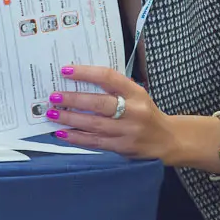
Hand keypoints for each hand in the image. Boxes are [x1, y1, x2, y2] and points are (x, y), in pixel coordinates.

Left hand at [45, 65, 219, 170]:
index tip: (66, 71)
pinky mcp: (122, 148)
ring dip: (69, 119)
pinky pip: (95, 142)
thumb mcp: (137, 94)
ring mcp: (128, 131)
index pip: (108, 77)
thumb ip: (114, 88)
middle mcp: (133, 111)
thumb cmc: (145, 113)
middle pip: (99, 103)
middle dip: (73, 100)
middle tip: (54, 96)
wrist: (168, 140)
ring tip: (52, 114)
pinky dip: (76, 137)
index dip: (86, 73)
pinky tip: (62, 133)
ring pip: (94, 125)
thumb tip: (78, 82)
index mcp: (136, 92)